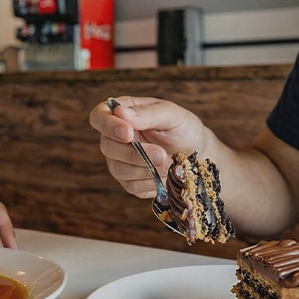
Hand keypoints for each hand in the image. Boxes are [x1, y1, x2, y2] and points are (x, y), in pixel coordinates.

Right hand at [88, 96, 208, 197]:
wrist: (199, 156)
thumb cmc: (185, 129)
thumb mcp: (173, 115)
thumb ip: (148, 113)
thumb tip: (120, 112)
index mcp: (123, 114)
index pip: (99, 116)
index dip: (108, 126)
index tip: (128, 133)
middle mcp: (116, 137)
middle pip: (106, 146)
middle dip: (133, 153)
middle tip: (161, 153)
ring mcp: (120, 160)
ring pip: (117, 168)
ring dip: (143, 168)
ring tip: (167, 162)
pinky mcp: (129, 181)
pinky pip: (130, 185)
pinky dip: (149, 181)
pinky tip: (164, 175)